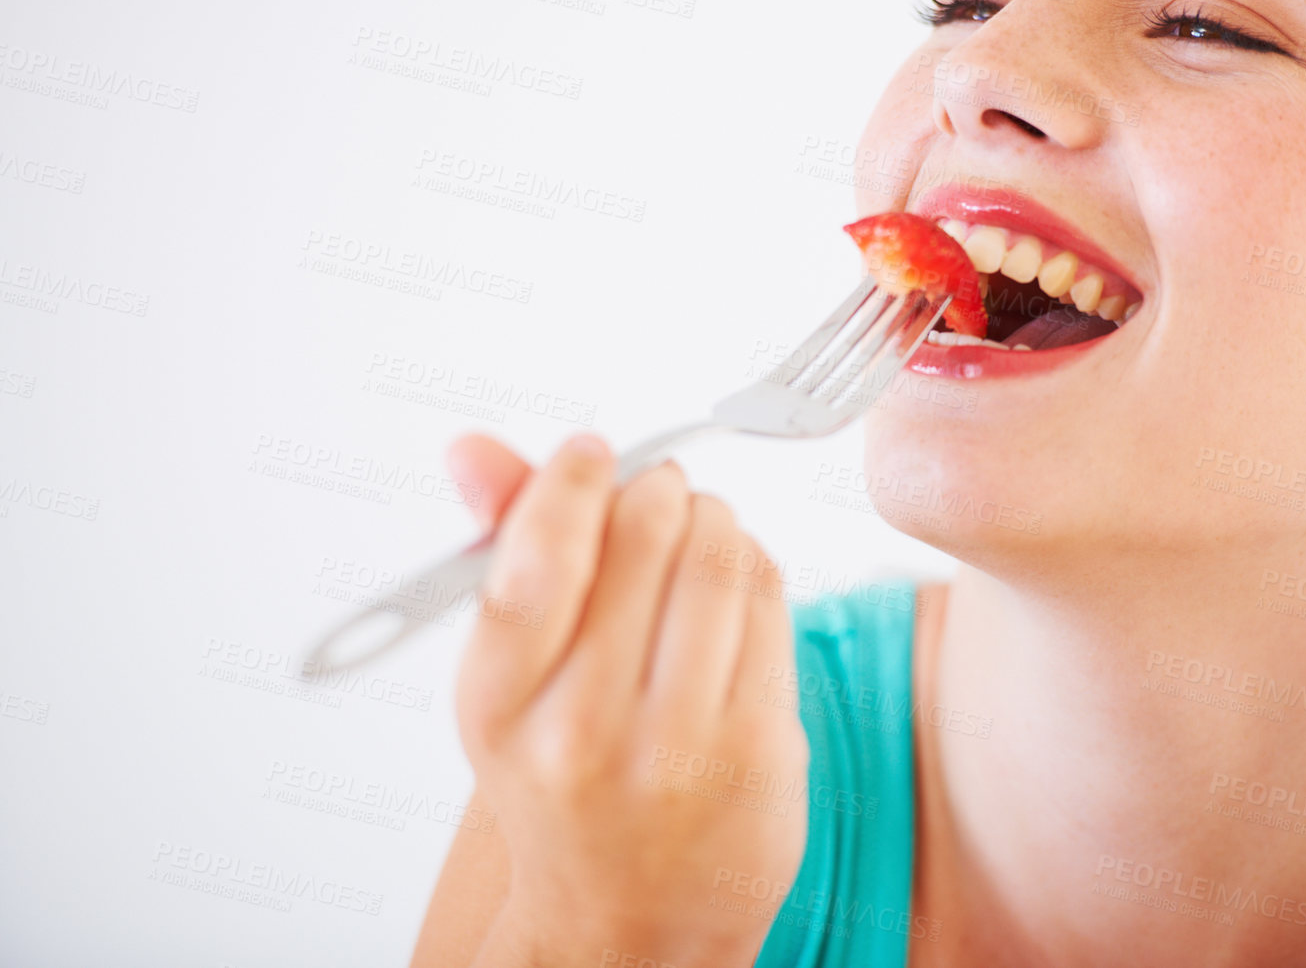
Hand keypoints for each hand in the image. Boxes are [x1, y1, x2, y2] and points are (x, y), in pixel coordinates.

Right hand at [447, 433, 808, 967]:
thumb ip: (504, 552)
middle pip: (645, 538)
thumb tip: (472, 448)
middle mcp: (582, 732)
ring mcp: (679, 747)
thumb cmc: (567, 779)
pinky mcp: (760, 751)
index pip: (539, 555)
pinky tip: (737, 583)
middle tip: (660, 490)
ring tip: (702, 531)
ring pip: (719, 561)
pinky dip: (757, 569)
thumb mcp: (511, 682)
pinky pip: (772, 607)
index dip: (572, 481)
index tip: (591, 454)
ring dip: (716, 520)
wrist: (629, 918)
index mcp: (501, 703)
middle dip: (659, 490)